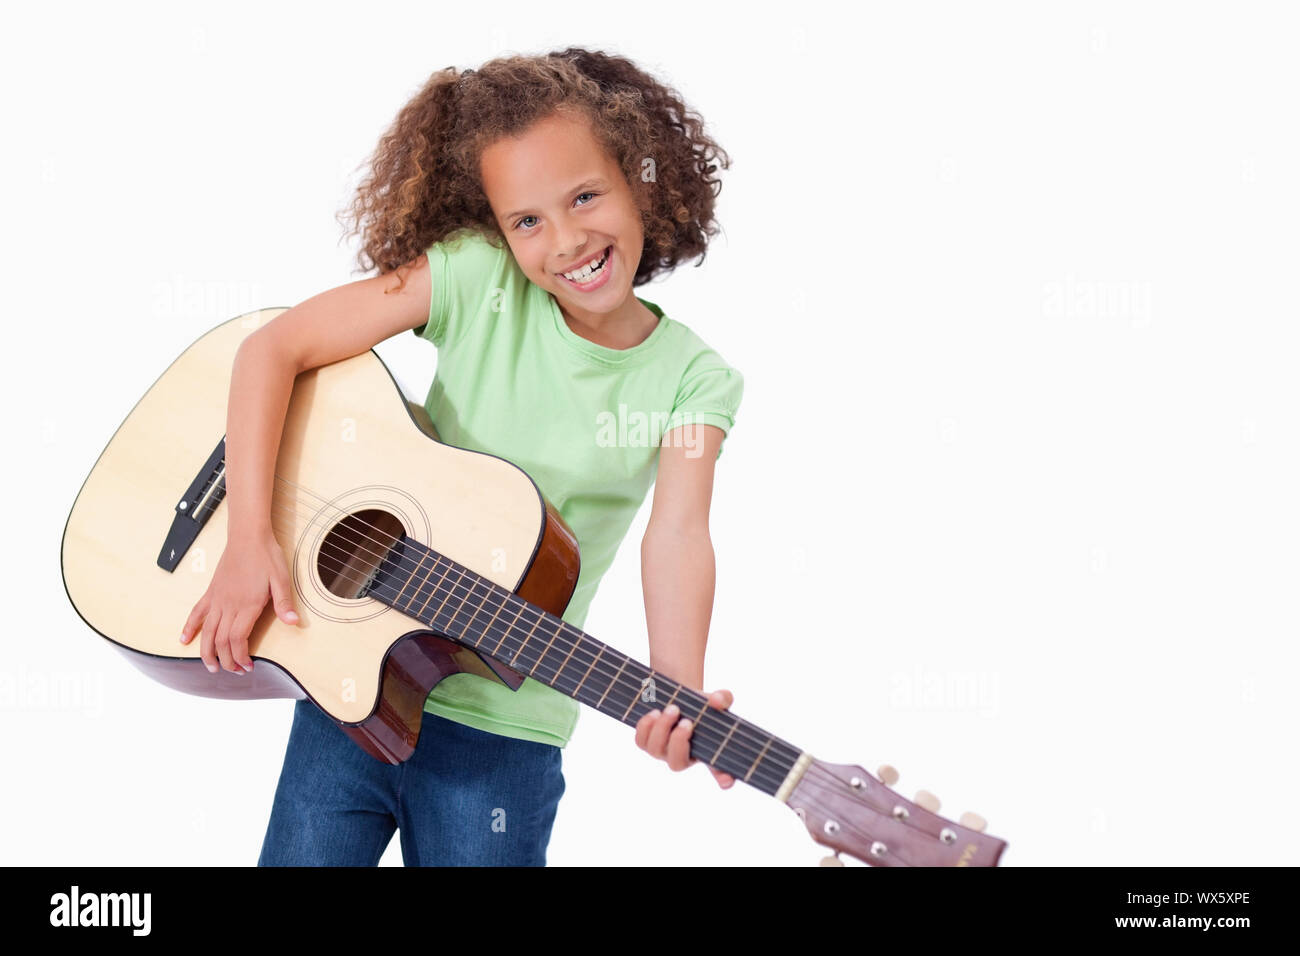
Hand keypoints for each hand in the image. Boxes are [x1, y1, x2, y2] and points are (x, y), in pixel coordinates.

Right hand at [179, 526, 299, 673]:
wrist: (248, 536)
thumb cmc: (267, 557)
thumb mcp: (282, 579)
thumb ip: (284, 603)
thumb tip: (293, 623)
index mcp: (247, 605)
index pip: (237, 639)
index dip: (240, 656)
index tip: (248, 667)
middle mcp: (229, 605)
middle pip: (221, 640)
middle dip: (227, 660)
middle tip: (235, 672)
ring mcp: (217, 599)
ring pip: (207, 631)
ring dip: (206, 652)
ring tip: (211, 667)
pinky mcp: (211, 592)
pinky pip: (196, 612)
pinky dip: (189, 627)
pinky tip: (184, 640)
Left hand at [634, 689, 735, 788]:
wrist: (680, 698)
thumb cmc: (701, 704)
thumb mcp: (716, 699)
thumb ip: (722, 698)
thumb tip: (717, 701)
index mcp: (707, 753)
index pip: (719, 773)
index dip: (724, 779)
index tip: (727, 780)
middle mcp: (684, 758)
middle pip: (676, 764)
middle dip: (679, 741)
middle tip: (687, 721)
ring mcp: (663, 752)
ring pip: (655, 750)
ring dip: (662, 729)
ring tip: (672, 709)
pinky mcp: (647, 742)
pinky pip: (640, 741)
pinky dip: (646, 727)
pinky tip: (655, 713)